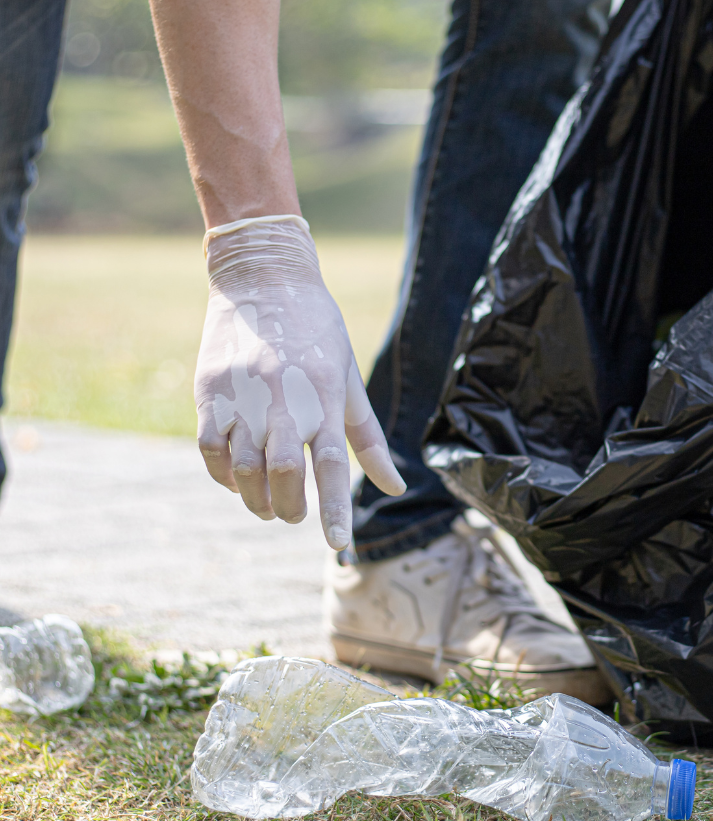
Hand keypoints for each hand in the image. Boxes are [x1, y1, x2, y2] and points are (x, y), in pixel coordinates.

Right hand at [194, 216, 404, 549]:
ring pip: (243, 469)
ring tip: (268, 507)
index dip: (335, 508)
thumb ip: (368, 438)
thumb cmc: (318, 332)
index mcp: (323, 394)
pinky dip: (223, 476)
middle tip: (295, 516)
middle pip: (284, 474)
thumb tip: (394, 488)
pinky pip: (210, 449)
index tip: (338, 544)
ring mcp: (242, 394)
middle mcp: (283, 397)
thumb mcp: (348, 379)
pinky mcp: (209, 391)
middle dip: (290, 509)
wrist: (264, 276)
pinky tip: (237, 481)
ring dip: (255, 500)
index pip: (332, 463)